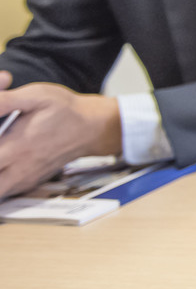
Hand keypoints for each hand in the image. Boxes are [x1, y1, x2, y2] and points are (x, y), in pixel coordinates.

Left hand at [0, 76, 122, 198]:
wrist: (93, 128)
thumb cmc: (65, 110)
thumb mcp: (36, 96)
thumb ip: (6, 100)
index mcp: (16, 146)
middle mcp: (18, 168)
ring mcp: (23, 179)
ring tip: (1, 154)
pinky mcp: (28, 183)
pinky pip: (5, 192)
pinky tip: (3, 165)